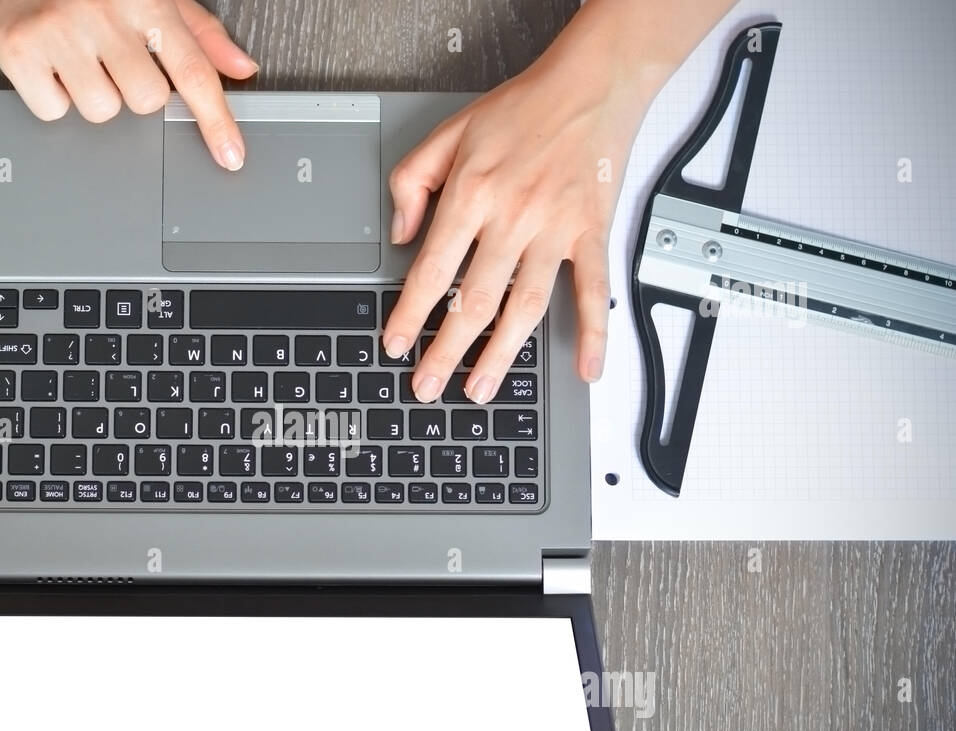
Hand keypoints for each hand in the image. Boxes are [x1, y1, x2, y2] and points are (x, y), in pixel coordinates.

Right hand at [0, 0, 256, 169]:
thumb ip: (198, 32)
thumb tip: (241, 68)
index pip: (193, 70)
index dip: (216, 119)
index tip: (231, 156)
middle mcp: (103, 11)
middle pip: (146, 101)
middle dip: (133, 89)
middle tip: (111, 57)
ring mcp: (58, 29)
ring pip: (101, 111)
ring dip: (92, 94)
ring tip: (76, 54)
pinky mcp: (18, 47)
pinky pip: (53, 111)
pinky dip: (51, 96)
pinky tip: (48, 61)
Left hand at [383, 35, 654, 400]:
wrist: (589, 84)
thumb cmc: (521, 109)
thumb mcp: (448, 134)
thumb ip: (412, 183)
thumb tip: (400, 235)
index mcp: (472, 194)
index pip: (431, 270)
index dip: (409, 315)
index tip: (395, 344)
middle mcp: (512, 216)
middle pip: (473, 301)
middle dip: (446, 351)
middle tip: (428, 386)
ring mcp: (555, 229)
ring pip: (525, 307)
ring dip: (501, 355)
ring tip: (480, 389)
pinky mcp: (591, 233)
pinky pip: (593, 291)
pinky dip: (594, 332)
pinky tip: (586, 368)